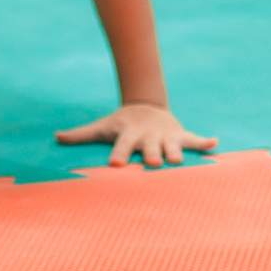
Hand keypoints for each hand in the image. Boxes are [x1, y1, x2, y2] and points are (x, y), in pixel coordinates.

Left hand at [56, 102, 217, 168]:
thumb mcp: (102, 126)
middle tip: (153, 163)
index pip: (122, 145)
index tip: (115, 164)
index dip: (119, 153)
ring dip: (176, 152)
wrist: (147, 106)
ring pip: (173, 146)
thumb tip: (55, 137)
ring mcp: (166, 136)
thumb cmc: (121, 124)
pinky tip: (215, 144)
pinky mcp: (180, 135)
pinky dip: (204, 142)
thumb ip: (80, 135)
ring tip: (180, 159)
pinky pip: (194, 140)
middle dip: (152, 154)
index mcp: (128, 135)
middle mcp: (148, 136)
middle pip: (151, 147)